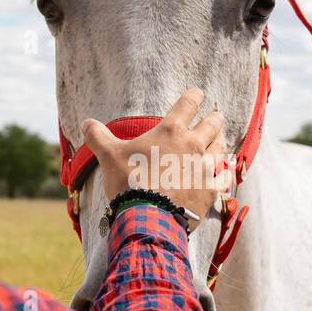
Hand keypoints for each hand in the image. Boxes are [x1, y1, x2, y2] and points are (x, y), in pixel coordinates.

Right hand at [82, 88, 232, 222]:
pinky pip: (225, 178)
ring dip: (221, 143)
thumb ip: (98, 137)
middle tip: (215, 117)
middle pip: (212, 124)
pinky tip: (226, 174)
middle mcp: (192, 145)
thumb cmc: (128, 183)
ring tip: (220, 141)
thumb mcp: (109, 156)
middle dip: (214, 119)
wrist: (147, 217)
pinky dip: (226, 174)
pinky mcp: (210, 190)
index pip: (188, 103)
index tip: (198, 93)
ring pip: (221, 148)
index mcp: (170, 131)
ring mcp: (204, 168)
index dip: (195, 96)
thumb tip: (86, 123)